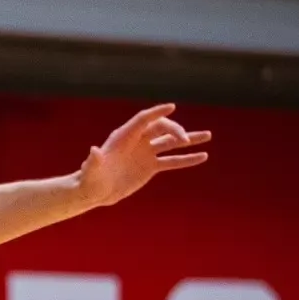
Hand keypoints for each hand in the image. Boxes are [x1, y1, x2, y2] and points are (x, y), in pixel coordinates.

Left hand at [76, 103, 209, 207]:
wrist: (94, 192)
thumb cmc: (90, 180)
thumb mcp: (91, 170)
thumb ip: (94, 160)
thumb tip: (93, 151)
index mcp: (123, 137)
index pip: (143, 119)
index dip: (157, 113)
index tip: (171, 107)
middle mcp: (137, 141)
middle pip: (161, 128)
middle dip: (175, 130)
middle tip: (185, 139)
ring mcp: (146, 153)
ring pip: (171, 142)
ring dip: (189, 139)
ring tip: (208, 135)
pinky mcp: (151, 166)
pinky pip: (172, 161)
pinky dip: (187, 159)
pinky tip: (203, 156)